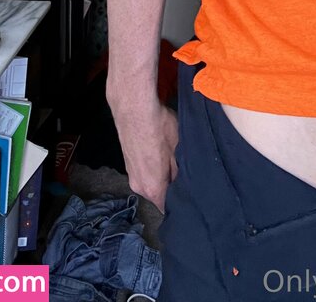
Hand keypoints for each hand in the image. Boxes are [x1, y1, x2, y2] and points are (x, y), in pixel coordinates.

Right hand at [107, 82, 178, 212]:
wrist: (134, 108)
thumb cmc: (159, 128)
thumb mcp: (178, 150)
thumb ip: (180, 172)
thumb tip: (182, 184)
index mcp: (153, 188)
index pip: (166, 207)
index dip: (178, 203)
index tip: (188, 197)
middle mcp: (138, 186)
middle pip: (158, 194)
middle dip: (169, 187)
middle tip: (184, 174)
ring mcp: (130, 174)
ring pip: (150, 181)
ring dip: (159, 175)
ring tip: (170, 159)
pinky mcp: (127, 161)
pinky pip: (142, 171)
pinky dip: (151, 165)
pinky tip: (158, 151)